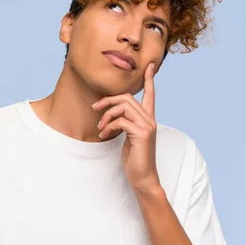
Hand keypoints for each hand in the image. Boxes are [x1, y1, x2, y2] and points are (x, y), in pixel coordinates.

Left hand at [92, 63, 161, 195]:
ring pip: (123, 106)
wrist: (143, 178)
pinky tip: (104, 135)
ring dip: (107, 115)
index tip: (150, 66)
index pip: (150, 95)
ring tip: (100, 127)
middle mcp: (150, 120)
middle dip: (108, 100)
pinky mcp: (142, 134)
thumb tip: (110, 114)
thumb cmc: (135, 158)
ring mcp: (147, 126)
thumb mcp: (129, 137)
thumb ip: (125, 123)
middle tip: (95, 108)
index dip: (149, 80)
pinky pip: (120, 121)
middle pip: (128, 97)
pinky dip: (108, 126)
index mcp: (148, 119)